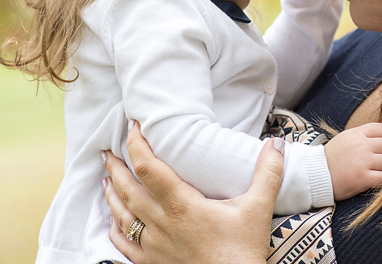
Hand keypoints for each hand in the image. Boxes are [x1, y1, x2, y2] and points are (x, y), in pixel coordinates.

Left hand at [102, 122, 283, 263]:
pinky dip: (114, 229)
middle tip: (107, 151)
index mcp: (183, 205)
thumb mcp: (258, 209)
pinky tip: (113, 221)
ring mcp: (154, 247)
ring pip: (122, 216)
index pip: (149, 168)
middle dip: (116, 167)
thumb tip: (275, 143)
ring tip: (105, 179)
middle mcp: (162, 224)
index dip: (137, 145)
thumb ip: (267, 173)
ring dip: (112, 195)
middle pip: (128, 190)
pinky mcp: (152, 264)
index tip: (134, 128)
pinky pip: (124, 245)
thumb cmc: (243, 252)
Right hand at [324, 122, 381, 200]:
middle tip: (377, 159)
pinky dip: (379, 179)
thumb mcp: (345, 138)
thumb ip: (363, 135)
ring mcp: (363, 162)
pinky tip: (371, 179)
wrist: (315, 175)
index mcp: (357, 134)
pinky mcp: (363, 178)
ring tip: (372, 170)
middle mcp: (361, 145)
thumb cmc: (332, 157)